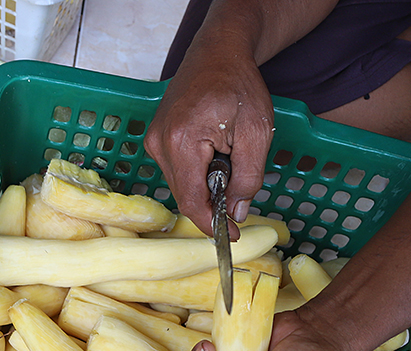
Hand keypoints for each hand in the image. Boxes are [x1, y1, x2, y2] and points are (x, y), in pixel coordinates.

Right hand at [143, 43, 274, 237]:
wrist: (217, 53)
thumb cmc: (238, 85)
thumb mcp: (257, 132)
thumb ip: (248, 177)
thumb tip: (236, 212)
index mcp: (182, 141)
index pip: (192, 201)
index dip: (211, 225)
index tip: (231, 237)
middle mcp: (159, 144)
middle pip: (185, 195)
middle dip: (212, 204)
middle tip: (240, 197)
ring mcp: (153, 141)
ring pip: (181, 185)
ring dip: (205, 186)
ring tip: (228, 162)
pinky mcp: (155, 139)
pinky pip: (176, 171)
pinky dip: (197, 174)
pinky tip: (214, 157)